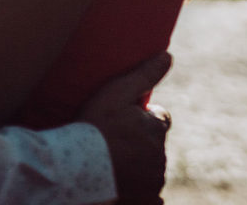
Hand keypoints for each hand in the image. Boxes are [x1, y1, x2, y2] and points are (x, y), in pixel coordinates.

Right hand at [79, 52, 171, 203]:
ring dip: (137, 163)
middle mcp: (160, 156)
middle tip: (113, 139)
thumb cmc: (95, 126)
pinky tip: (124, 184)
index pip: (160, 119)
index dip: (144, 117)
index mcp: (156, 129)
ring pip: (149, 168)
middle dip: (140, 140)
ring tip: (112, 160)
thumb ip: (144, 75)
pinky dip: (140, 189)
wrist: (78, 167)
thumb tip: (168, 56)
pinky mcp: (145, 200)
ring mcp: (153, 180)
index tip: (126, 118)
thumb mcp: (116, 93)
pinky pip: (149, 195)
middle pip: (153, 144)